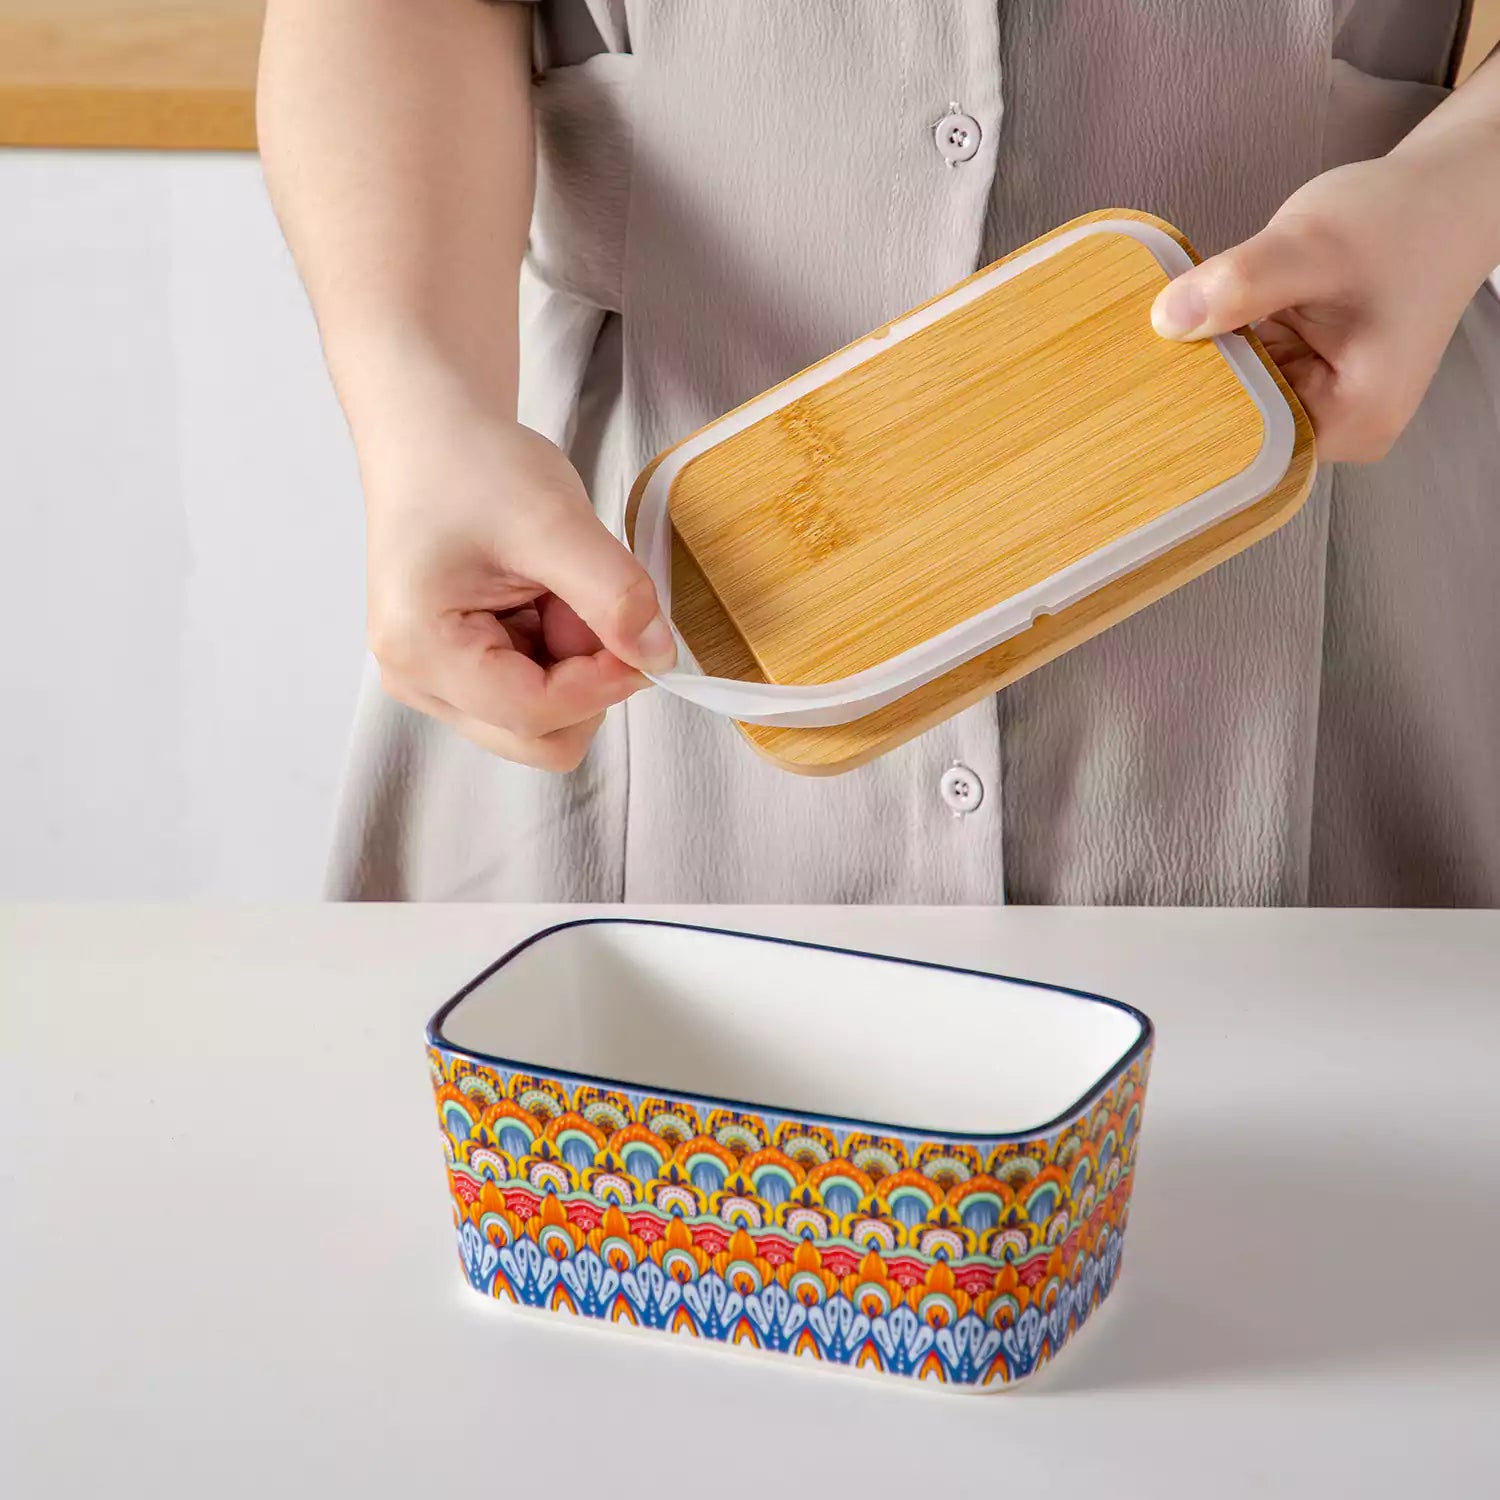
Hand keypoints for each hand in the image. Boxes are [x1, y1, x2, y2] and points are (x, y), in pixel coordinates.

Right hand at [361, 403, 674, 770]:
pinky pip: (536, 695)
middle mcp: (418, 681)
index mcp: (421, 650)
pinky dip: (561, 654)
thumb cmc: (468, 464)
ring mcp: (437, 682)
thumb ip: (613, 594)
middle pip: (538, 738)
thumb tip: (660, 658)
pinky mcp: (461, 673)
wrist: (434, 434)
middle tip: (583, 603)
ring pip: (544, 721)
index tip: (642, 637)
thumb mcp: (553, 521)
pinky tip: (543, 598)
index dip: (604, 683)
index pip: (535, 715)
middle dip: (584, 680)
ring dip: (574, 664)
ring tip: (554, 590)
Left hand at [1150, 155, 1488, 462]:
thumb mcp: (1314, 247)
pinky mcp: (1299, 376)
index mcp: (1353, 422)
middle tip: (1148, 347)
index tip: (1151, 377)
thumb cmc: (1401, 221)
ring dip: (1204, 361)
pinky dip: (1220, 344)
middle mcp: (1336, 427)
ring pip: (1233, 396)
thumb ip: (1243, 284)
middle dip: (1195, 383)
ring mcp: (1316, 403)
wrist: (1438, 196)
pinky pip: (1242, 371)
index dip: (1196, 409)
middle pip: (1238, 423)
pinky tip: (1199, 320)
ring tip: (1170, 330)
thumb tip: (1167, 320)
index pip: (1250, 441)